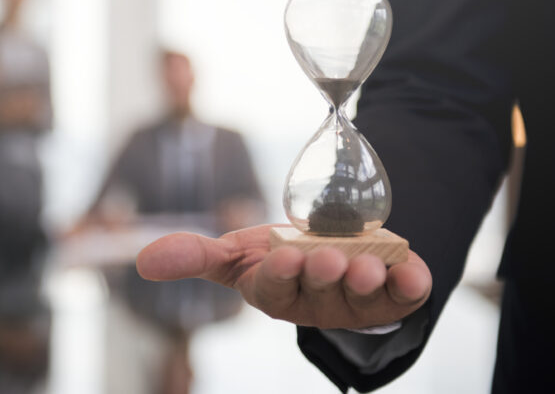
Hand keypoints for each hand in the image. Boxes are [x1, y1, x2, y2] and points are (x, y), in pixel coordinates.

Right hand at [136, 224, 430, 330]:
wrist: (334, 252)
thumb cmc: (279, 256)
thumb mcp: (236, 254)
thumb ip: (194, 256)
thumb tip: (141, 262)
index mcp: (277, 294)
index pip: (276, 287)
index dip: (282, 273)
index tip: (285, 254)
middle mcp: (318, 302)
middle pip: (321, 292)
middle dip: (324, 274)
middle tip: (327, 258)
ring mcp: (359, 301)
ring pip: (363, 296)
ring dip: (366, 280)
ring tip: (366, 264)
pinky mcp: (395, 294)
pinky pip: (408, 294)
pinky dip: (413, 282)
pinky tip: (413, 269)